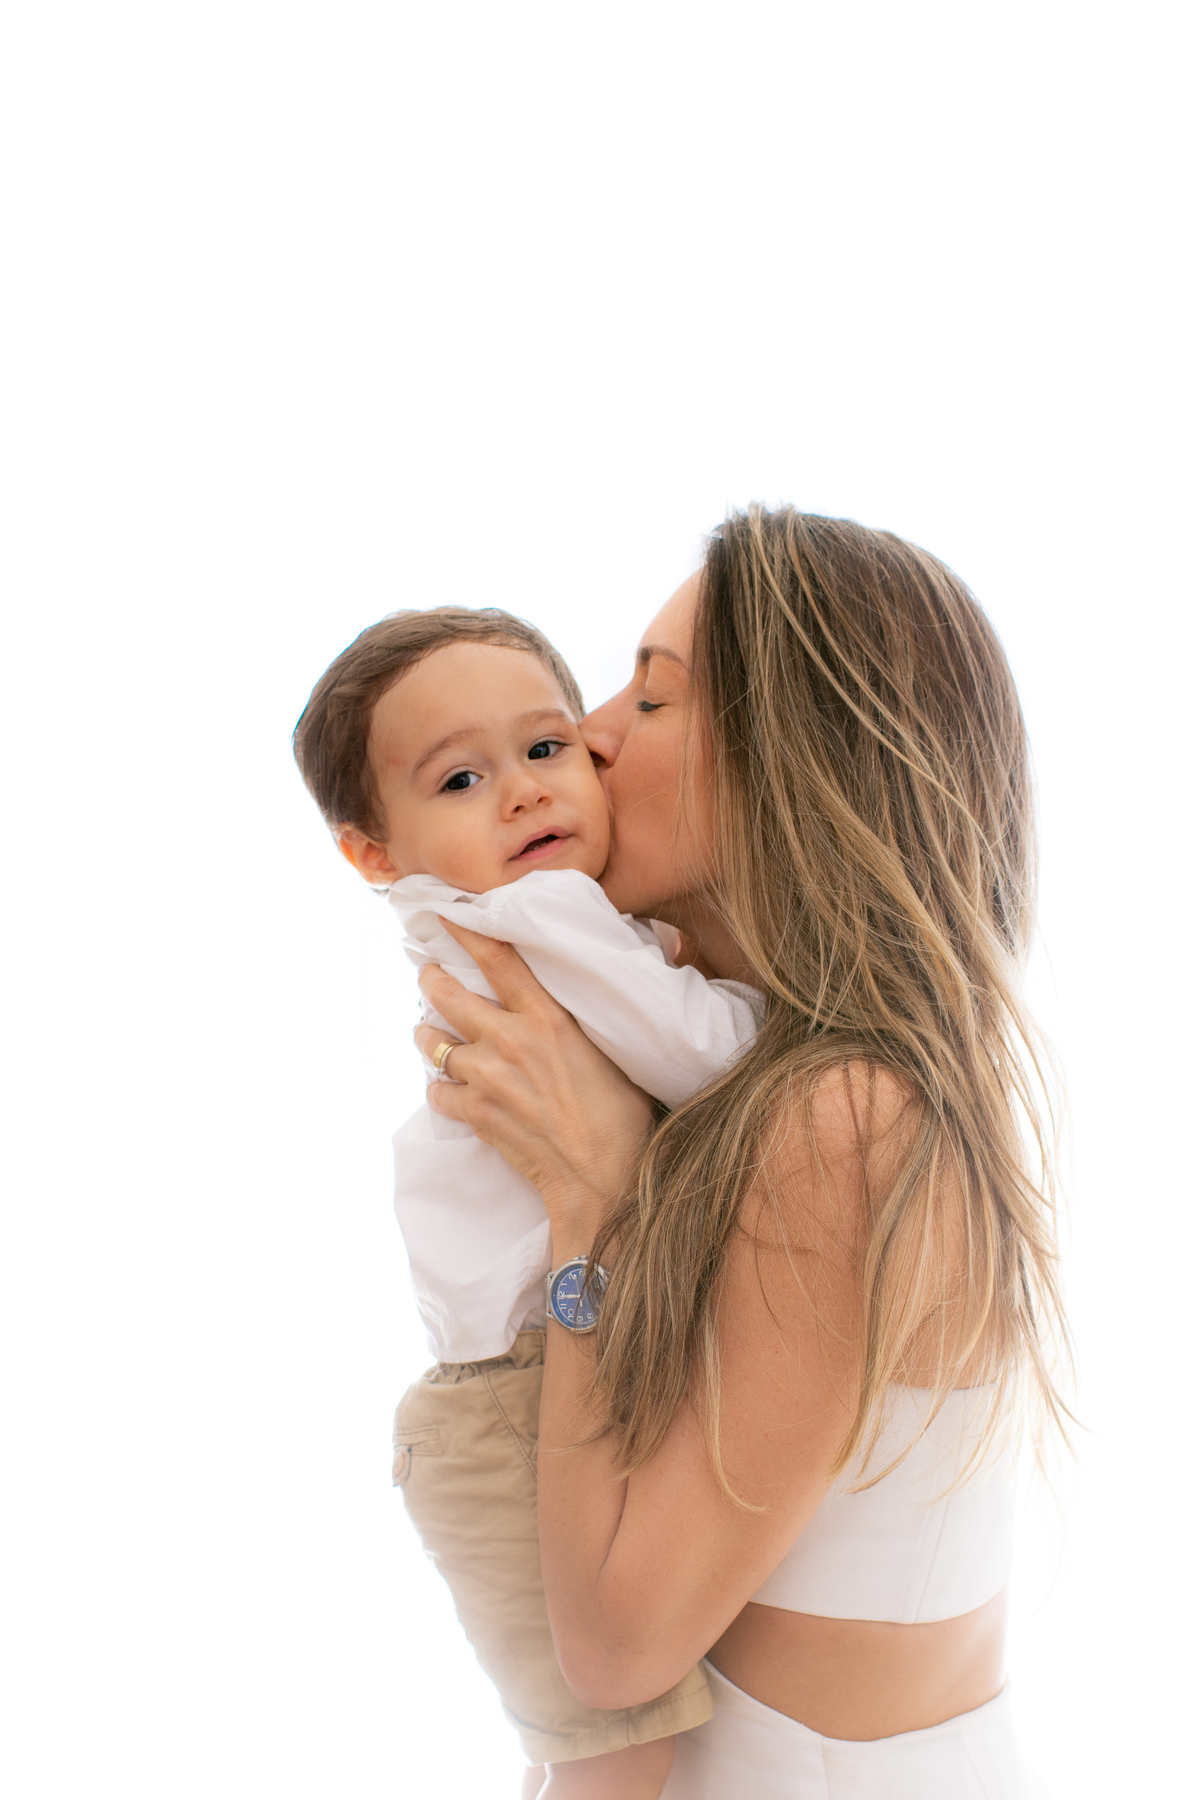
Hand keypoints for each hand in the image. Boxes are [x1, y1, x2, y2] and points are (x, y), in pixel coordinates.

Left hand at [415, 921, 654, 1245]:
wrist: (601, 1180)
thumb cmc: (623, 1118)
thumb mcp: (613, 1052)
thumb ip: (586, 1019)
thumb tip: (586, 995)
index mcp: (548, 1018)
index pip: (498, 958)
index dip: (468, 929)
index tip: (447, 912)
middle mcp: (509, 1040)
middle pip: (450, 995)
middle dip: (432, 979)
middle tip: (427, 971)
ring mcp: (486, 1078)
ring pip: (433, 1045)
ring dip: (428, 1037)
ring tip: (426, 1032)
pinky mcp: (475, 1114)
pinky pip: (438, 1091)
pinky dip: (440, 1087)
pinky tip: (446, 1087)